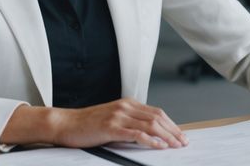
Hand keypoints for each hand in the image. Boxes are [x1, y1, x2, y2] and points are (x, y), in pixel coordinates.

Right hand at [1, 98, 187, 149]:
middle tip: (183, 142)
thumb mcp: (112, 118)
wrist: (66, 124)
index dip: (171, 124)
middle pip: (157, 117)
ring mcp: (118, 115)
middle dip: (173, 131)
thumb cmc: (87, 124)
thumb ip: (129, 122)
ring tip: (176, 146)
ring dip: (166, 136)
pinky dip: (151, 140)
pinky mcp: (111, 127)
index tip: (181, 135)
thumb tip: (150, 134)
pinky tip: (159, 146)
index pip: (156, 112)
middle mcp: (125, 106)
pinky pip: (136, 133)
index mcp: (127, 103)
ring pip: (150, 124)